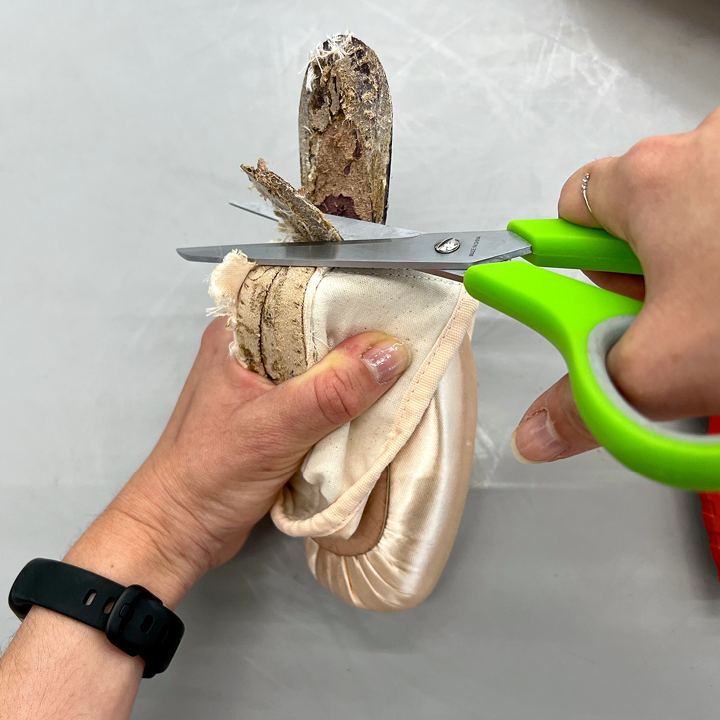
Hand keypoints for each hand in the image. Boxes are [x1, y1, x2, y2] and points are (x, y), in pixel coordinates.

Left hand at [66, 319, 409, 605]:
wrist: (180, 532)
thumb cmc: (207, 475)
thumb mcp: (272, 429)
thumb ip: (330, 391)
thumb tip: (389, 354)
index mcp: (240, 335)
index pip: (303, 297)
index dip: (351, 298)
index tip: (400, 304)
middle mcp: (255, 352)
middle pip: (321, 332)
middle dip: (364, 339)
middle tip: (414, 341)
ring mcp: (269, 386)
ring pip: (326, 367)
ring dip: (359, 376)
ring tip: (406, 372)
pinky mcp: (281, 417)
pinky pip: (325, 399)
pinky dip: (350, 405)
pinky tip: (378, 406)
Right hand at [512, 108, 719, 462]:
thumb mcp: (666, 369)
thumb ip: (587, 402)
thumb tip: (537, 433)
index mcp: (648, 181)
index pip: (569, 209)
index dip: (572, 262)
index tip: (582, 296)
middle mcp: (704, 148)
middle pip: (634, 215)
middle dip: (642, 275)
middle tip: (671, 319)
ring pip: (696, 214)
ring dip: (697, 265)